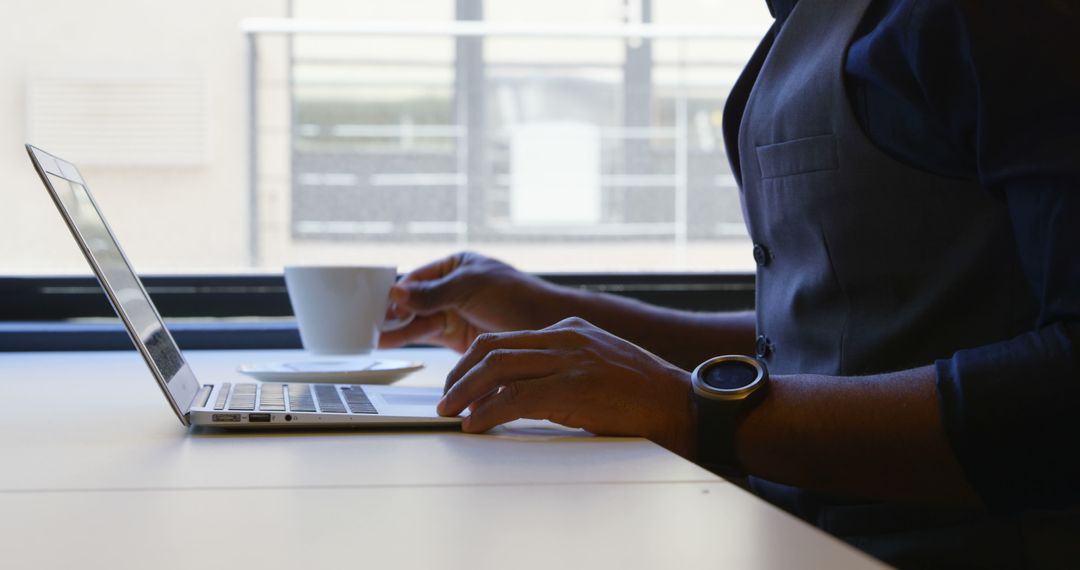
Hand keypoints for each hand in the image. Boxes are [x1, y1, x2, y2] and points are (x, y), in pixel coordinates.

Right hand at [379, 251, 559, 352]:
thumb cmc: (517, 296)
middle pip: (413, 300)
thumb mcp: (471, 287)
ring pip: (417, 319)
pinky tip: (390, 341)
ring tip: (372, 335)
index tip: (373, 300)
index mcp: (456, 266)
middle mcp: (452, 289)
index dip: (396, 289)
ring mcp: (454, 313)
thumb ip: (433, 293)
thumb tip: (397, 290)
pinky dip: (408, 338)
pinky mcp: (458, 337)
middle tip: (366, 320)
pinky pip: (427, 335)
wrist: (546, 327)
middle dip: (391, 310)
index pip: (417, 277)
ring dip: (395, 327)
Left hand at [436, 317, 694, 454]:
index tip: (458, 381)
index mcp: (570, 330)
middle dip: (459, 374)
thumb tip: (523, 389)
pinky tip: (475, 425)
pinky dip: (486, 412)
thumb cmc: (643, 394)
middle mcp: (565, 338)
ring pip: (496, 368)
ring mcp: (569, 361)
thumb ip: (563, 366)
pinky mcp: (573, 389)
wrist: (681, 404)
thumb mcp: (598, 365)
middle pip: (492, 347)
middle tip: (445, 399)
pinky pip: (514, 398)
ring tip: (450, 412)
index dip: (473, 360)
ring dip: (464, 392)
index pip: (506, 338)